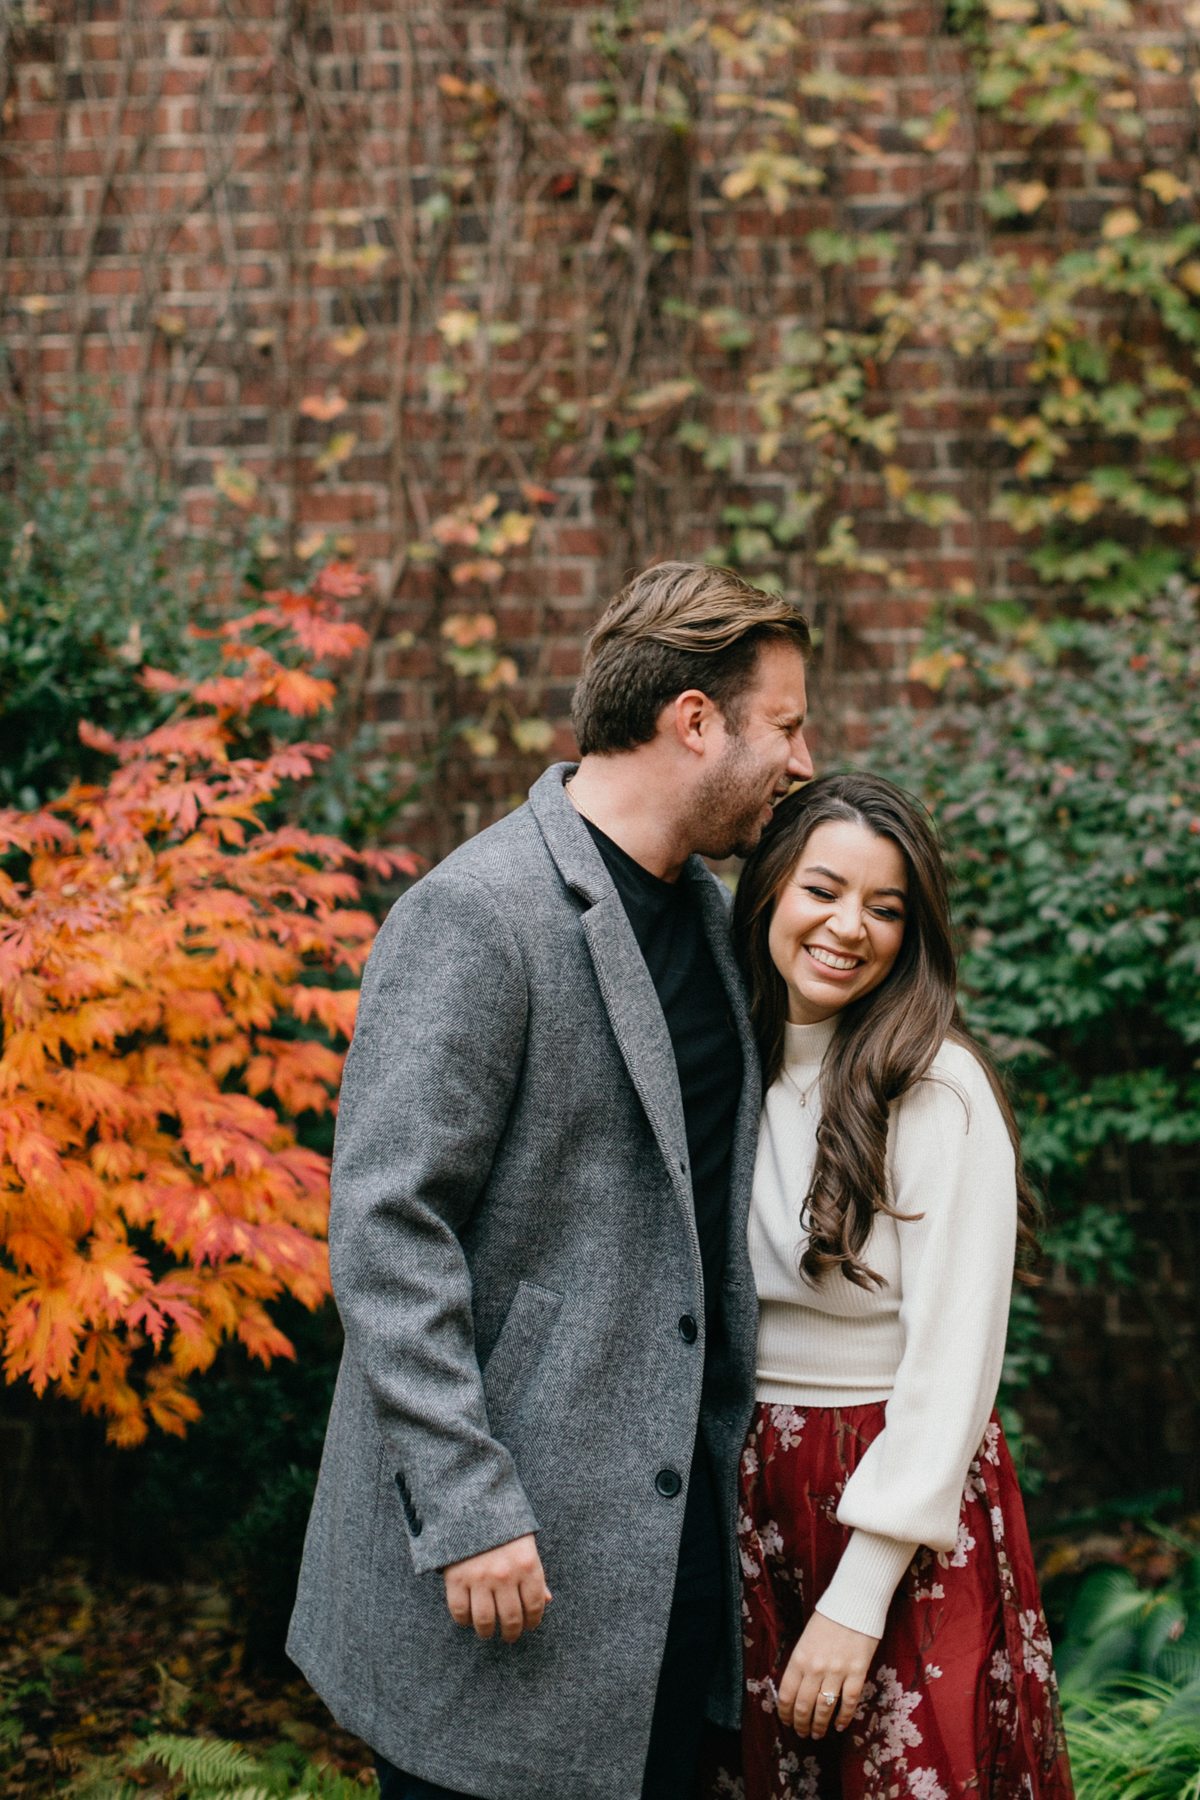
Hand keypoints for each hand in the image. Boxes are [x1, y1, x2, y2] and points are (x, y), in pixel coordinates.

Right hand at [442, 1533, 551, 1642]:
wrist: (470, 1503)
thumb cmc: (502, 1524)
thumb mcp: (525, 1542)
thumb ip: (535, 1573)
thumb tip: (547, 1600)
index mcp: (527, 1564)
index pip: (535, 1606)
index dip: (533, 1621)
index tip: (529, 1625)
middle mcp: (505, 1574)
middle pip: (511, 1618)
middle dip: (512, 1633)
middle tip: (510, 1635)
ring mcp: (479, 1577)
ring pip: (485, 1620)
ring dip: (488, 1632)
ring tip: (488, 1632)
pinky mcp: (456, 1578)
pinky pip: (460, 1611)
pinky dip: (464, 1620)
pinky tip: (469, 1617)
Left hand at [778, 1610, 878, 1738]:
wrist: (853, 1603)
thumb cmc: (828, 1619)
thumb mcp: (805, 1639)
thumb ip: (801, 1664)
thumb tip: (797, 1688)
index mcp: (799, 1658)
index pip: (787, 1694)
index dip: (785, 1713)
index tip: (787, 1721)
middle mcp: (815, 1668)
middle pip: (804, 1706)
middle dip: (801, 1724)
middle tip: (802, 1733)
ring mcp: (837, 1672)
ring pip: (824, 1709)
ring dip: (820, 1726)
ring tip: (818, 1734)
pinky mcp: (856, 1673)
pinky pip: (848, 1703)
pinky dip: (843, 1718)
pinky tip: (839, 1726)